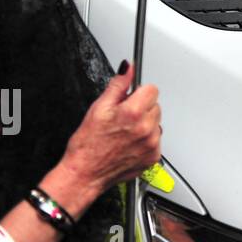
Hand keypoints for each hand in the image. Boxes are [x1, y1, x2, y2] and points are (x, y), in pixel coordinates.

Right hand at [56, 63, 161, 196]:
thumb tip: (128, 67)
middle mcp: (146, 128)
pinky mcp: (153, 156)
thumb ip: (118, 84)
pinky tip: (129, 144)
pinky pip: (156, 139)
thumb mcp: (98, 107)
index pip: (151, 89)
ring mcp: (152, 144)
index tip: (128, 100)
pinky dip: (146, 139)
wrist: (85, 174)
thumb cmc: (88, 144)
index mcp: (133, 113)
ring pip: (156, 122)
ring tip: (124, 133)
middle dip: (141, 108)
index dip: (138, 93)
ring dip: (144, 124)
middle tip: (121, 119)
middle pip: (155, 105)